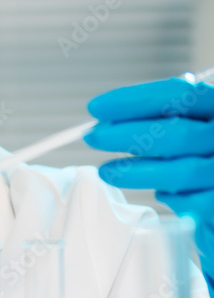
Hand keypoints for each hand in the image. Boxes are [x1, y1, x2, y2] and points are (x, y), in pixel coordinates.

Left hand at [83, 76, 213, 297]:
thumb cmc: (205, 159)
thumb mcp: (191, 131)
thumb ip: (162, 121)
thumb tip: (108, 124)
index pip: (179, 95)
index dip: (134, 100)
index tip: (97, 107)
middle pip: (177, 133)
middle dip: (128, 135)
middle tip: (94, 138)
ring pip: (180, 171)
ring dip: (136, 172)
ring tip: (107, 171)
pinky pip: (190, 202)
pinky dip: (170, 198)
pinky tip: (161, 194)